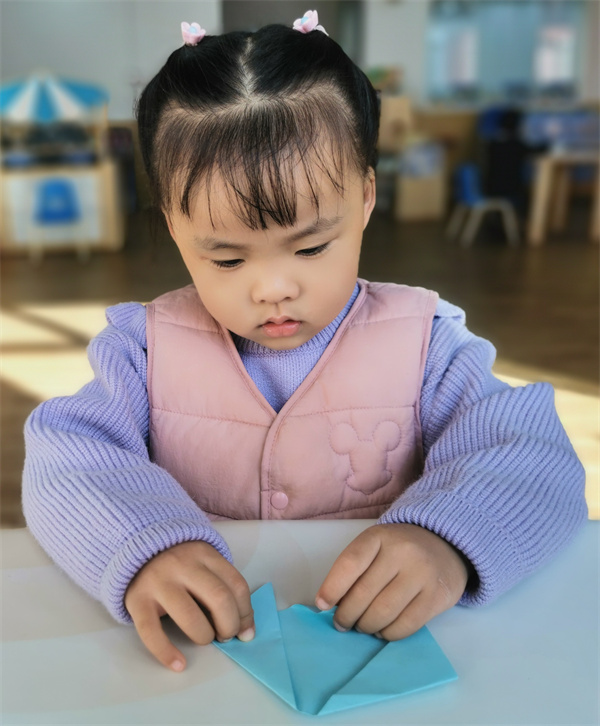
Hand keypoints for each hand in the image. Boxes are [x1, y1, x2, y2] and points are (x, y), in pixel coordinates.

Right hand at [124, 541, 253, 671]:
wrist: (137, 551)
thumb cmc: (180, 564)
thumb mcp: (203, 563)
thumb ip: (222, 585)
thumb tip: (244, 627)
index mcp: (204, 554)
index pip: (236, 585)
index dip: (246, 613)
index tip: (245, 631)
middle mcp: (183, 565)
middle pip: (219, 598)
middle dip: (229, 625)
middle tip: (226, 636)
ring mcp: (159, 582)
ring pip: (189, 615)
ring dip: (204, 635)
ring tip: (205, 639)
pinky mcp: (137, 600)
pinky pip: (151, 631)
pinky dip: (166, 652)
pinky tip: (179, 664)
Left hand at [315, 523, 469, 639]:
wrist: (444, 544)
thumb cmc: (399, 549)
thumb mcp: (375, 546)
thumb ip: (355, 568)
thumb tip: (331, 603)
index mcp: (379, 537)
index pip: (350, 564)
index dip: (332, 588)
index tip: (322, 604)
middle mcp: (402, 553)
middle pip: (364, 593)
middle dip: (346, 615)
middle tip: (342, 623)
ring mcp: (421, 574)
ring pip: (383, 612)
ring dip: (366, 626)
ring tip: (362, 626)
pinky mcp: (436, 597)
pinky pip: (406, 625)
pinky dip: (388, 634)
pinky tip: (382, 630)